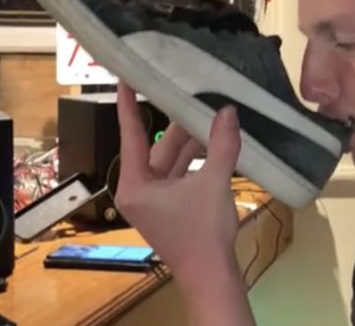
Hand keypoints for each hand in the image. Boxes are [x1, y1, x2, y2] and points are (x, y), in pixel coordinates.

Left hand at [113, 82, 240, 277]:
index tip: (125, 78)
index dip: (129, 105)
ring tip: (211, 112)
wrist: (212, 275)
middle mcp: (138, 188)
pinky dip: (197, 159)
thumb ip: (222, 146)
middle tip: (189, 90)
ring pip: (172, 159)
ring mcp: (154, 198)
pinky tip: (215, 140)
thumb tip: (229, 112)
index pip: (131, 135)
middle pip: (157, 146)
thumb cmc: (203, 234)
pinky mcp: (171, 205)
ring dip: (192, 141)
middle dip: (178, 123)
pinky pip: (181, 172)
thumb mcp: (214, 184)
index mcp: (134, 184)